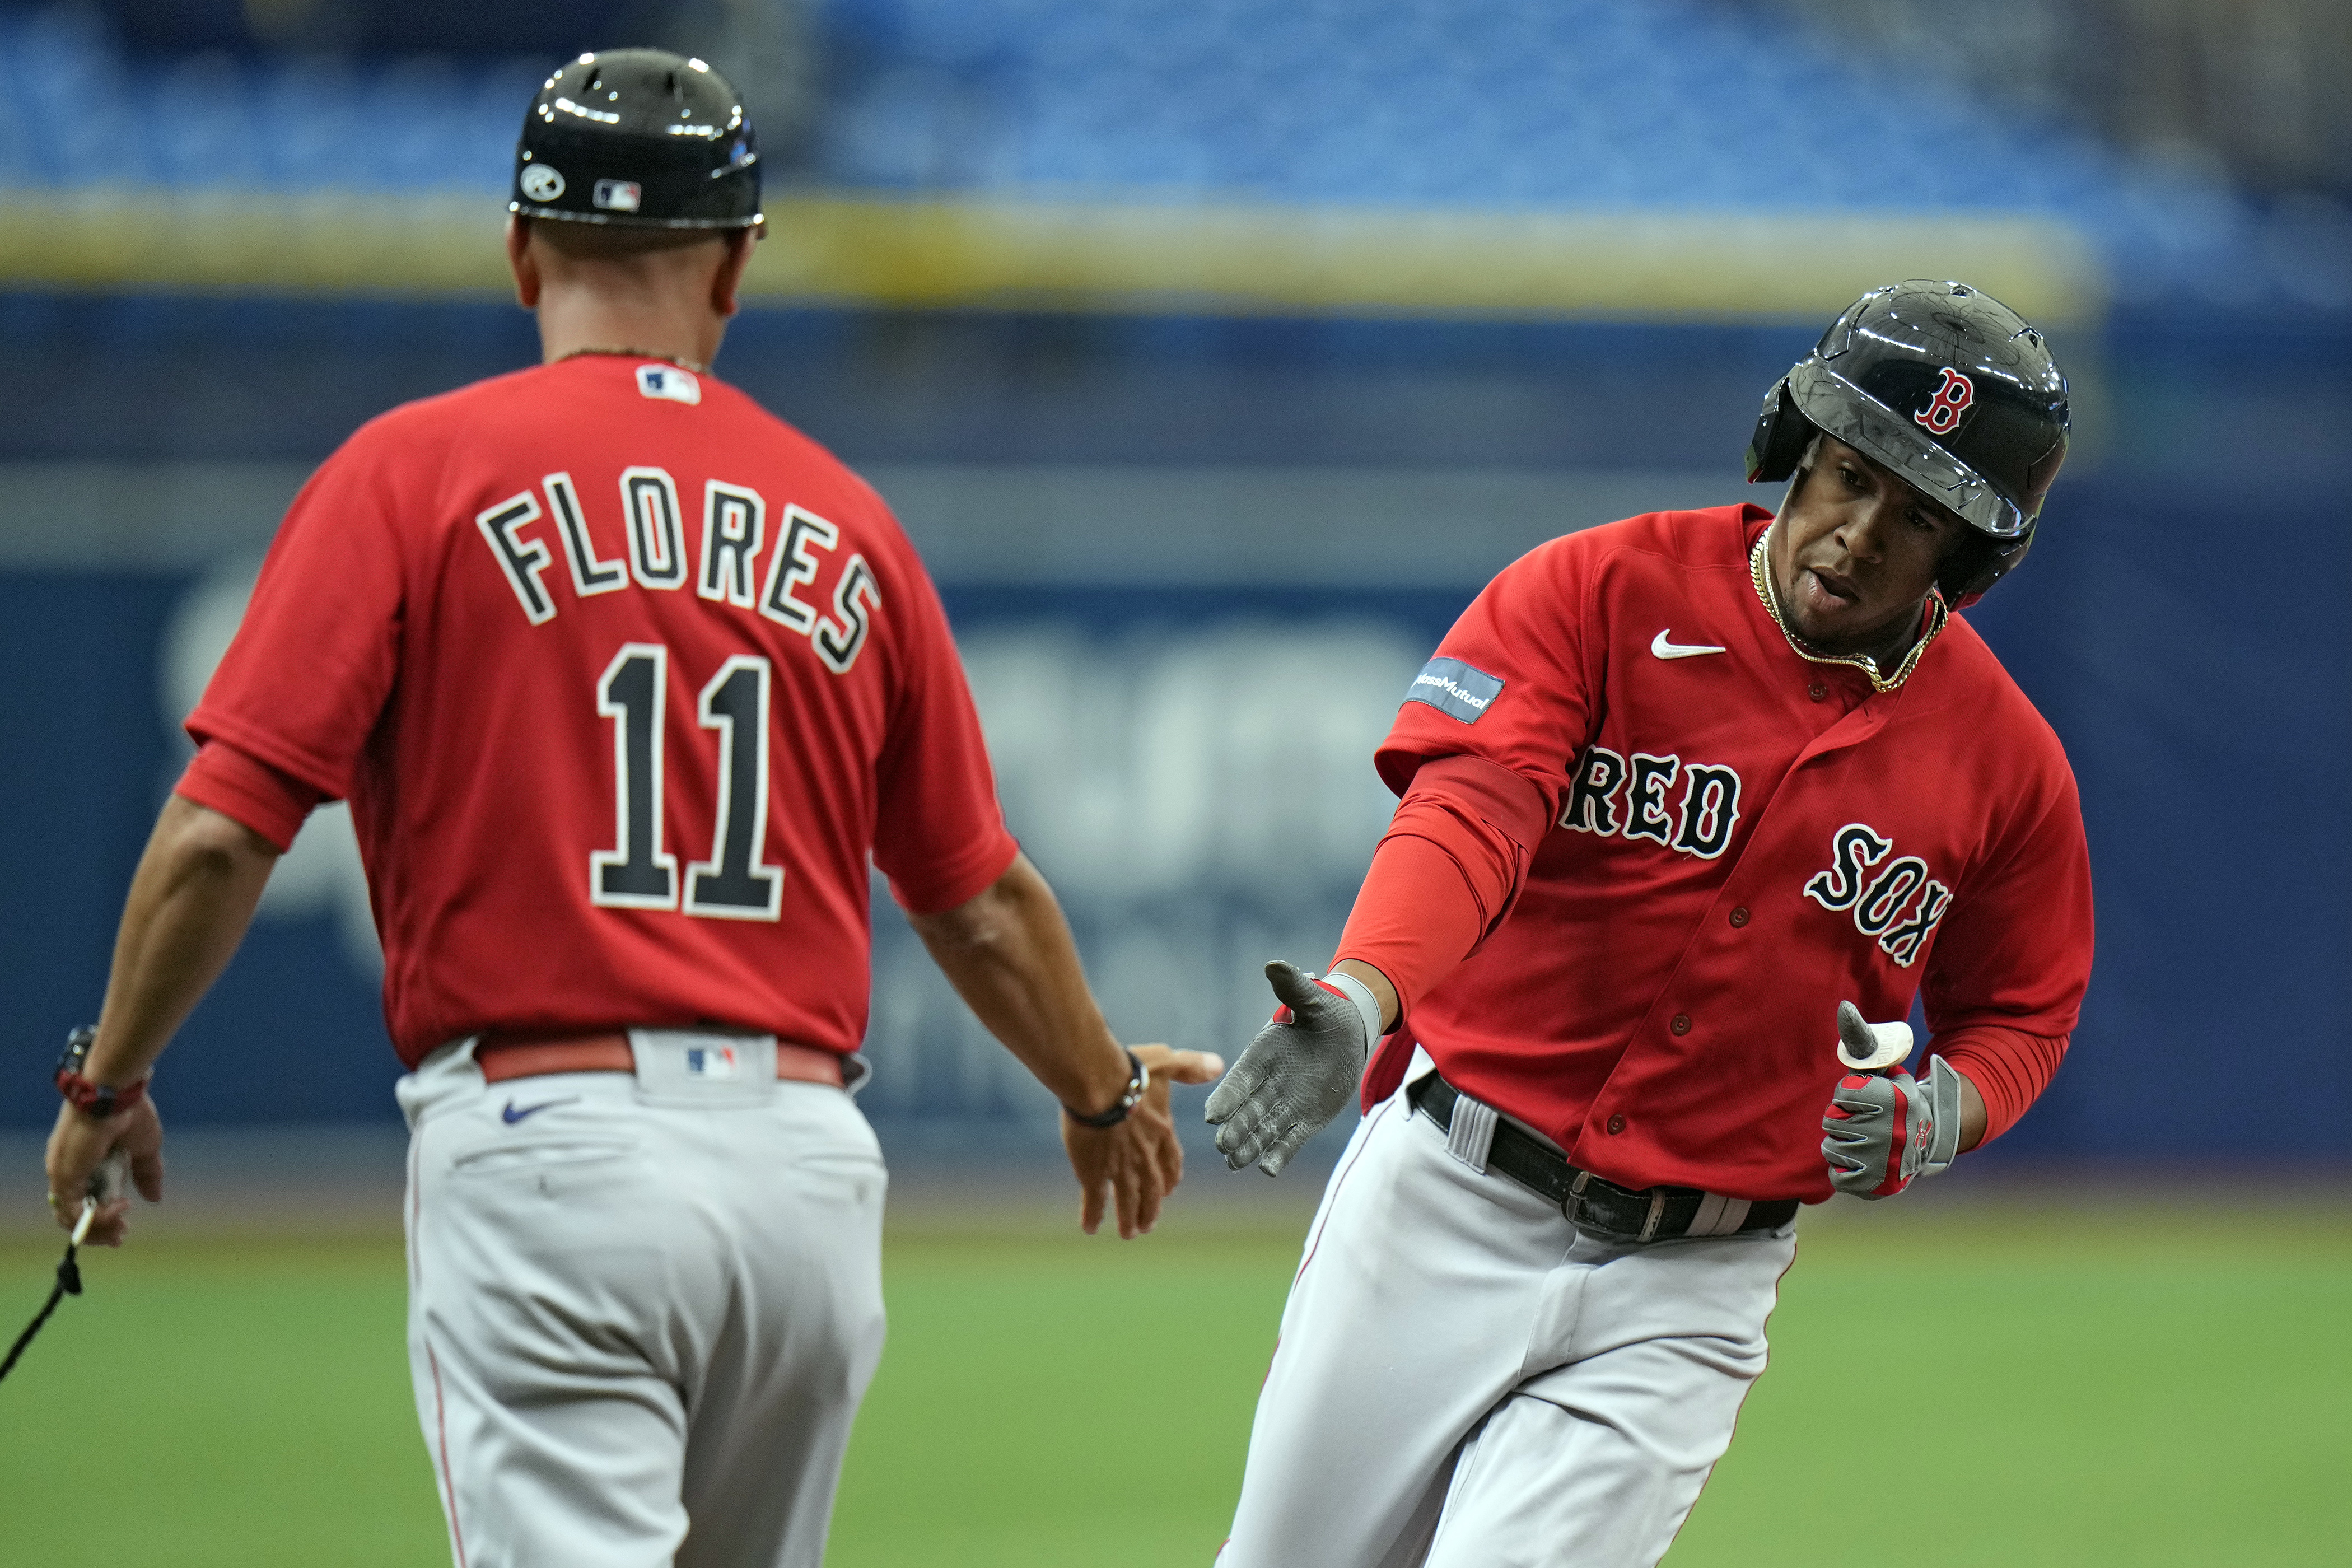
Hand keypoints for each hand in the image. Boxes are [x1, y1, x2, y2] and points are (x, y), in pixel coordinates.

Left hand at [45, 1094, 164, 1245]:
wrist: (115, 1094)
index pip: (85, 1201)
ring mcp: (63, 1174)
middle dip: (100, 1231)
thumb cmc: (129, 1113)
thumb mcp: (145, 1149)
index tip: (124, 1227)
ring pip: (69, 1219)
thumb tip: (155, 1198)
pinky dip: (96, 1217)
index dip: (103, 1218)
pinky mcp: (63, 1176)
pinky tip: (121, 1207)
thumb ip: (147, 1174)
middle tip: (121, 1236)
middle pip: (75, 1215)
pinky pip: (73, 1211)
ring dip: (97, 1229)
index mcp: (85, 1163)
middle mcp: (69, 1171)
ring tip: (121, 1227)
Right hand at [1061, 1043, 1224, 1238]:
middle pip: (1151, 1188)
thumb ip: (1190, 1066)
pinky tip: (1090, 1229)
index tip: (1168, 1190)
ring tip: (1129, 1233)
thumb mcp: (1166, 1061)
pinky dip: (1093, 1216)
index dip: (1169, 1178)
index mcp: (1161, 1132)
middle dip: (1150, 1208)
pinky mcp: (1094, 1173)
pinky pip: (1095, 1201)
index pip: (1170, 1162)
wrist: (1098, 1083)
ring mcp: (1120, 1168)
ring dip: (1129, 1219)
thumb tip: (1219, 1065)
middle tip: (1148, 1224)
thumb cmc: (1131, 1070)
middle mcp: (1144, 1156)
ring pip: (1127, 1200)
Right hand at [1205, 960, 1374, 1176]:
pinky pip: (1290, 1140)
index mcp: (1262, 1056)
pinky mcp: (1305, 1120)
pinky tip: (1269, 1169)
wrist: (1347, 1034)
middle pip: (1247, 1111)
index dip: (1226, 1097)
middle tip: (1224, 1145)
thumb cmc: (1325, 1013)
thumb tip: (1274, 965)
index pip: (1239, 1081)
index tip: (1212, 1114)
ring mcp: (1285, 1105)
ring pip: (1263, 1130)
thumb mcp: (1313, 999)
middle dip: (1235, 1128)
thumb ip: (1293, 987)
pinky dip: (1279, 1154)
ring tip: (1236, 1162)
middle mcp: (1268, 1085)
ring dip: (1250, 1146)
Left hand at [1821, 1002, 1960, 1199]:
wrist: (1925, 1140)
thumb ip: (1863, 1043)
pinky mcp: (1877, 1186)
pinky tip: (1860, 1162)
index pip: (1842, 1094)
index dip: (1849, 1094)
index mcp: (1892, 1100)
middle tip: (1863, 1121)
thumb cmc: (1893, 1100)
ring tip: (1863, 1141)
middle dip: (1841, 1118)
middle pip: (1831, 1120)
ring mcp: (1885, 1162)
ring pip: (1831, 1148)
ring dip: (1840, 1144)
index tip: (1866, 1098)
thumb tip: (1843, 1007)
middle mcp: (1891, 1132)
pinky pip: (1837, 1177)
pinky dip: (1843, 1171)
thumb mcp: (1884, 1070)